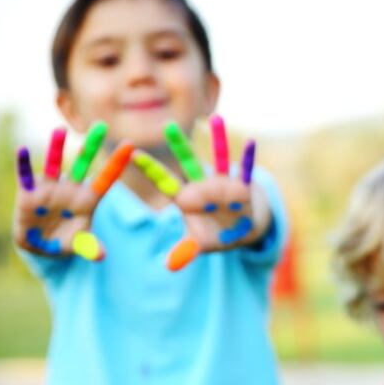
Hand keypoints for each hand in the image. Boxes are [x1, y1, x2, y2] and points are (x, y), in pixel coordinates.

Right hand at [13, 122, 131, 260]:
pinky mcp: (29, 193)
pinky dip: (24, 165)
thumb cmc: (67, 241)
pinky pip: (26, 176)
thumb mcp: (80, 244)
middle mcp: (71, 189)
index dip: (117, 163)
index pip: (106, 178)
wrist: (42, 245)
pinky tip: (22, 151)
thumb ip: (89, 246)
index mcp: (88, 199)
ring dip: (57, 149)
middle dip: (91, 146)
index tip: (131, 145)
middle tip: (101, 125)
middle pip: (84, 164)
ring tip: (60, 130)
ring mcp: (50, 189)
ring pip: (55, 165)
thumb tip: (101, 256)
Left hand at [133, 115, 259, 269]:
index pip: (165, 182)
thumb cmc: (219, 234)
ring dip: (218, 139)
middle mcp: (204, 186)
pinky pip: (246, 170)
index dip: (150, 169)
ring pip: (219, 158)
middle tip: (167, 126)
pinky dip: (249, 158)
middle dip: (179, 146)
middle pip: (188, 163)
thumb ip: (186, 250)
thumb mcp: (202, 244)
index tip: (131, 152)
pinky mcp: (244, 185)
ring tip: (216, 118)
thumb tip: (169, 266)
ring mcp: (224, 183)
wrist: (245, 227)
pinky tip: (253, 141)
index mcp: (188, 200)